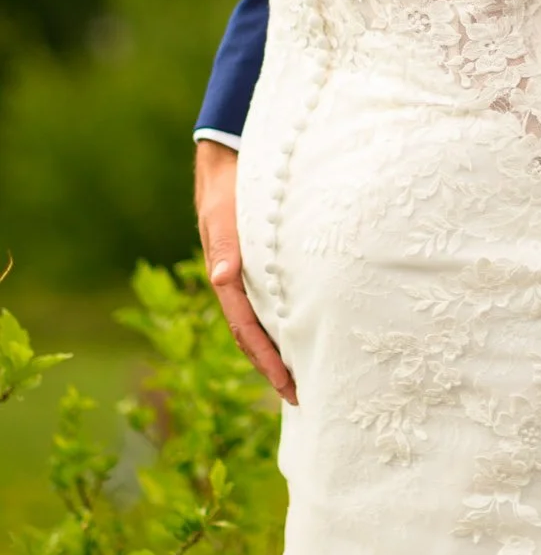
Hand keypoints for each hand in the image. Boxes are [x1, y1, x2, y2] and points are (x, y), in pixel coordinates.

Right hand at [195, 141, 296, 404]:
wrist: (229, 158)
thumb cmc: (230, 185)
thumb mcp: (225, 213)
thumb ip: (225, 245)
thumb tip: (222, 278)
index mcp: (226, 276)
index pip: (245, 328)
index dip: (266, 358)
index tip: (288, 383)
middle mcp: (236, 281)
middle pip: (252, 335)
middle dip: (273, 366)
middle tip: (300, 395)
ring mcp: (246, 274)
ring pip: (261, 321)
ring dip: (278, 349)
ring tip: (303, 374)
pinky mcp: (257, 263)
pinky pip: (270, 301)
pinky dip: (282, 323)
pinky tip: (301, 330)